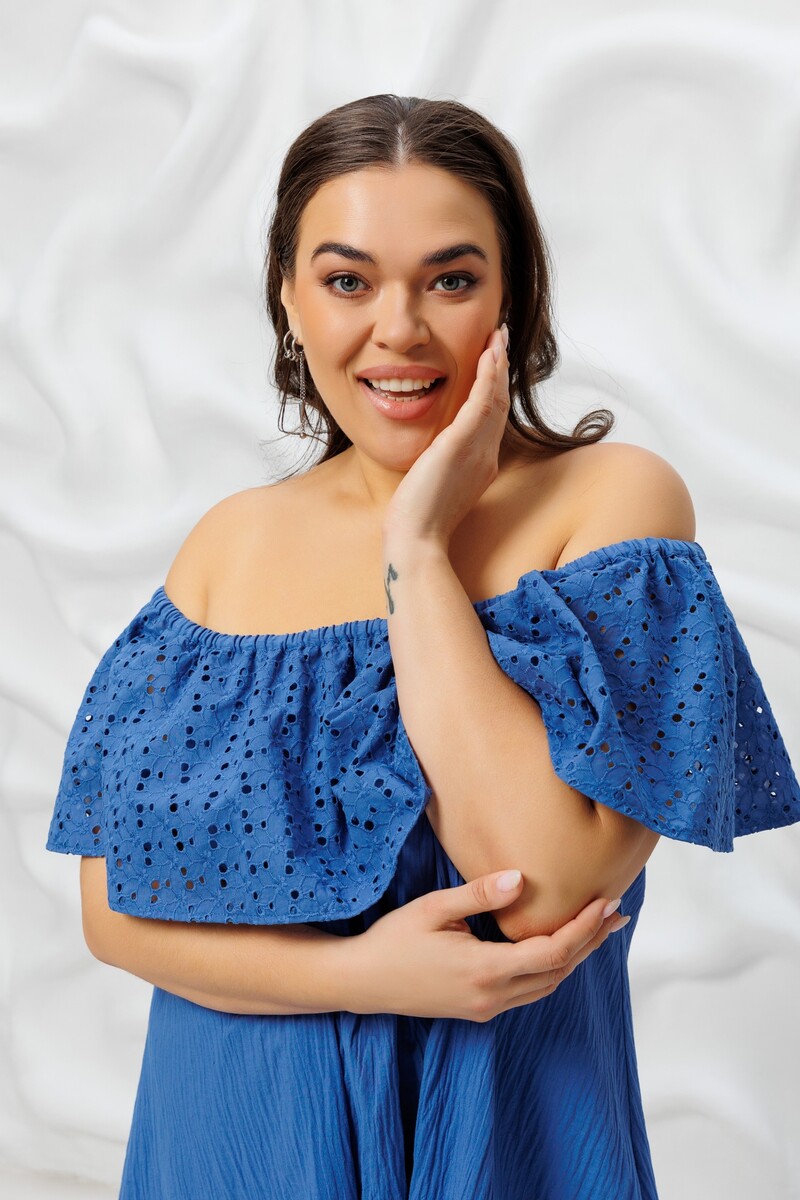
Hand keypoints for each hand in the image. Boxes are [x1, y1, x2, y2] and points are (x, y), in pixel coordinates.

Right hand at [342, 869, 629, 1021]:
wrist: (361, 982)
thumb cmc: (393, 939)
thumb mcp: (433, 908)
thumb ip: (479, 894)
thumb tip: (521, 878)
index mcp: (485, 969)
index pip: (552, 951)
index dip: (584, 929)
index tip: (605, 902)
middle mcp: (492, 995)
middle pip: (558, 970)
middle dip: (590, 941)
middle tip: (616, 912)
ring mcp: (485, 1007)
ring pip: (546, 985)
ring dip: (574, 957)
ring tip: (596, 928)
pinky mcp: (477, 1009)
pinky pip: (528, 992)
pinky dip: (551, 969)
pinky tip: (556, 948)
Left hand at [381, 325, 509, 548]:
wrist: (416, 541)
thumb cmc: (418, 522)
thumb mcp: (434, 486)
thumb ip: (441, 466)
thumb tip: (435, 455)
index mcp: (481, 465)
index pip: (492, 418)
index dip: (495, 388)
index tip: (492, 362)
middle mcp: (486, 456)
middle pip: (500, 403)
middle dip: (500, 369)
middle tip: (500, 338)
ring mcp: (478, 451)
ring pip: (496, 398)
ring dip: (497, 364)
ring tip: (497, 336)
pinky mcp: (461, 446)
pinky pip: (482, 403)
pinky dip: (487, 376)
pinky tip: (488, 354)